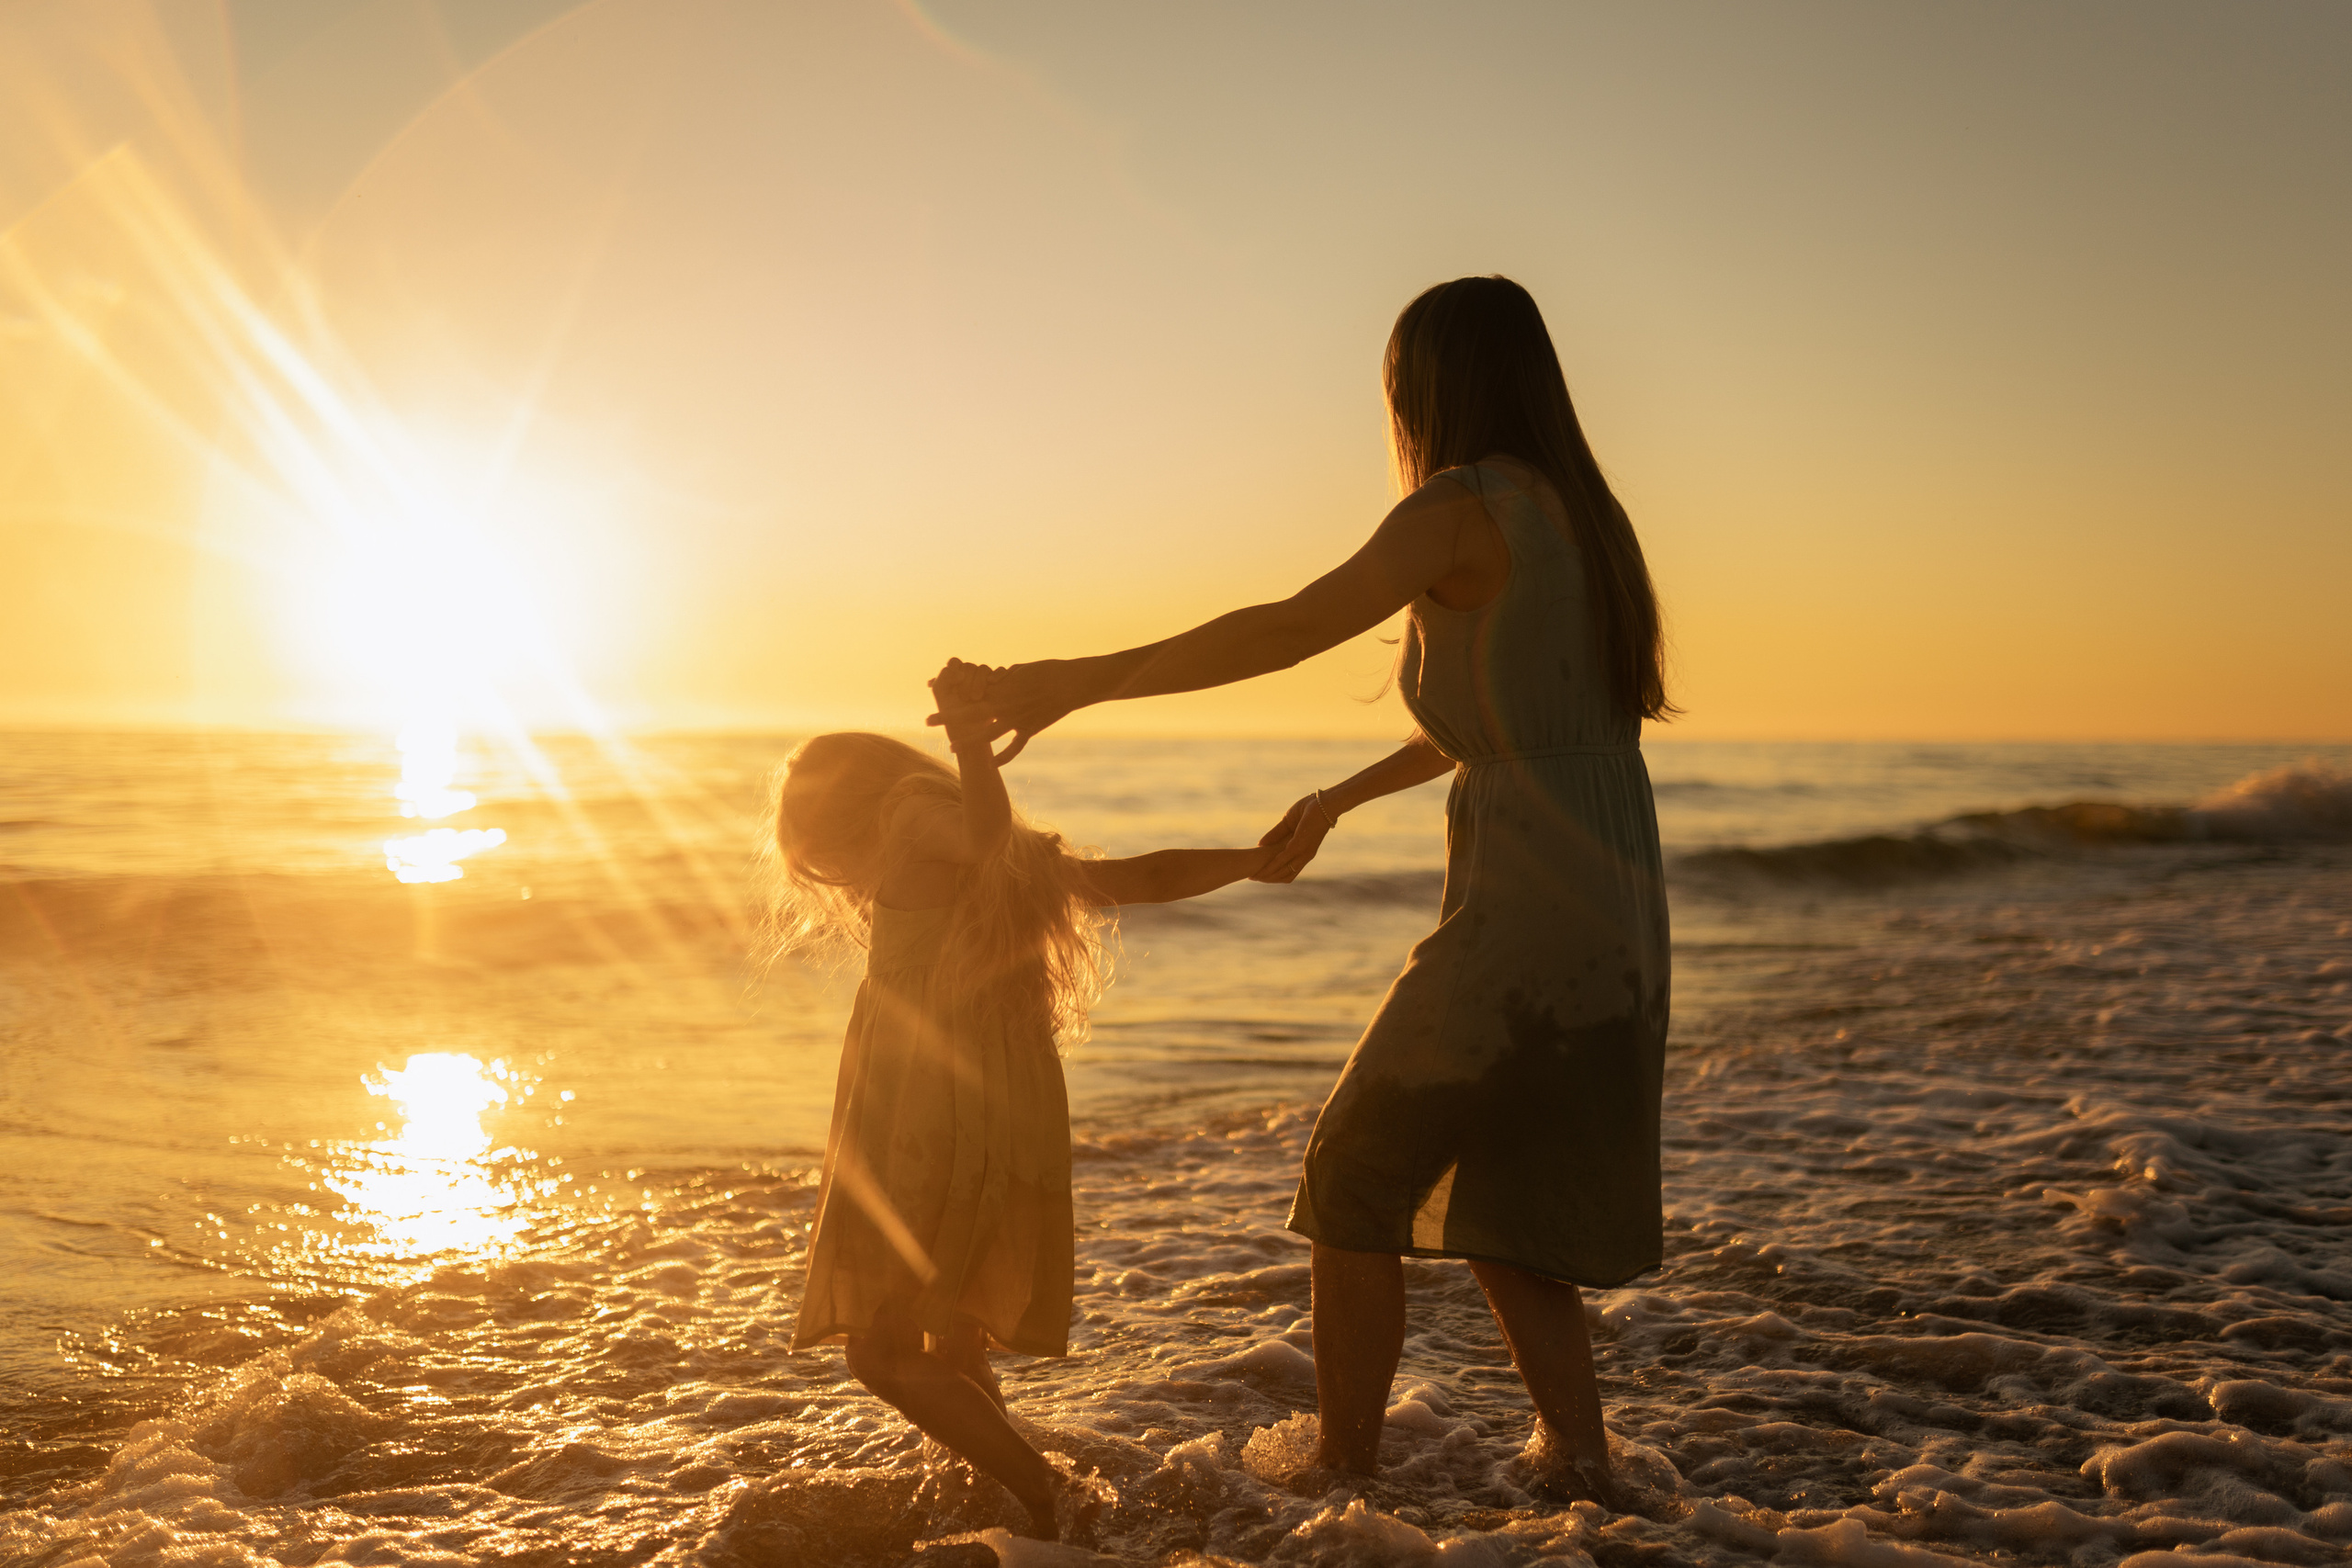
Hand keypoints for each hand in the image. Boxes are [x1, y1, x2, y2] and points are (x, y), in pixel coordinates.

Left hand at [926, 658, 1085, 763]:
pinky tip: (992, 764)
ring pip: (988, 734)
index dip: (951, 689)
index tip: (933, 687)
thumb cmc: (1048, 671)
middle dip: (949, 717)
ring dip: (969, 740)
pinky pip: (1014, 747)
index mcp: (1002, 687)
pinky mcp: (1030, 729)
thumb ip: (1005, 679)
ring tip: (952, 747)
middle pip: (971, 712)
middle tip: (928, 721)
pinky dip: (1003, 757)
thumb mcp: (1022, 670)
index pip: (970, 689)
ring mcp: (1017, 719)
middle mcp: (1005, 704)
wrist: (1072, 683)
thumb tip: (996, 679)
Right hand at [1252, 792, 1333, 882]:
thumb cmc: (1309, 810)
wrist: (1323, 803)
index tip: (1259, 874)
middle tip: (1252, 878)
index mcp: (1304, 851)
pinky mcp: (1300, 845)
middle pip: (1286, 874)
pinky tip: (1262, 867)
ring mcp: (1303, 851)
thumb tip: (1260, 844)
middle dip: (1269, 877)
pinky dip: (1272, 864)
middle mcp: (1305, 855)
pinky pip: (1283, 858)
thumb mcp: (1288, 823)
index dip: (1273, 872)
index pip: (1288, 869)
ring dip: (1268, 874)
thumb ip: (1275, 834)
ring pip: (1284, 870)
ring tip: (1254, 876)